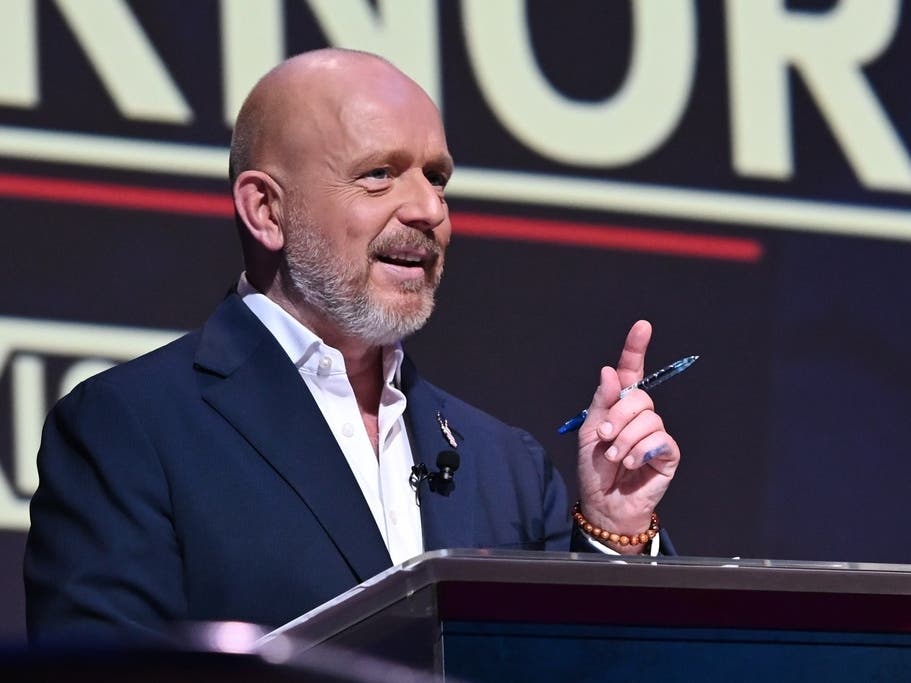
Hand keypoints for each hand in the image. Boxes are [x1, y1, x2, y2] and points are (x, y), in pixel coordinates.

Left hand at [576, 320, 679, 553]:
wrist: (604, 503)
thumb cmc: (595, 468)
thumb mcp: (590, 431)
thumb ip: (601, 402)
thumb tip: (610, 371)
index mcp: (619, 405)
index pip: (630, 372)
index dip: (635, 349)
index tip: (642, 327)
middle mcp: (640, 415)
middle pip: (638, 397)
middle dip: (616, 416)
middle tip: (604, 437)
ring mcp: (655, 433)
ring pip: (648, 418)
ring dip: (624, 439)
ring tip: (615, 457)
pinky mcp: (667, 453)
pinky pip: (658, 440)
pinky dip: (640, 451)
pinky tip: (631, 463)